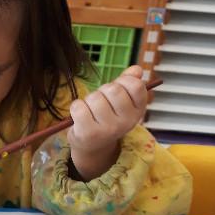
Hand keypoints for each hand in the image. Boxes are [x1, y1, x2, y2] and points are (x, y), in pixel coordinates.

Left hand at [68, 65, 147, 180]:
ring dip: (89, 100)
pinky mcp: (89, 133)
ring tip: (91, 111)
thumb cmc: (107, 117)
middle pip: (113, 89)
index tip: (118, 88)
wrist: (93, 145)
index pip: (136, 86)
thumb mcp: (122, 101)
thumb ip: (128, 83)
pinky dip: (76, 107)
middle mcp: (126, 122)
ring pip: (94, 97)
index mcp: (137, 111)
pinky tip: (81, 116)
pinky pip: (79, 107)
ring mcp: (108, 129)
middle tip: (101, 101)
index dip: (124, 81)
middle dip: (103, 90)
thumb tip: (137, 69)